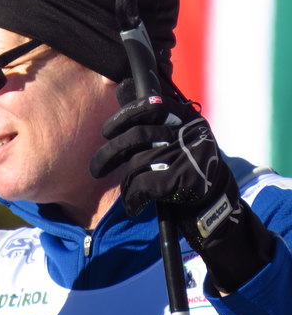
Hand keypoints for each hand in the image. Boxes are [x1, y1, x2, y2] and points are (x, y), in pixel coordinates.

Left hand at [90, 93, 273, 291]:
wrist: (219, 209)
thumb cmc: (190, 173)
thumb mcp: (181, 143)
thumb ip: (158, 130)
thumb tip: (118, 123)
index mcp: (188, 119)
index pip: (153, 105)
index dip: (126, 115)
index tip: (106, 131)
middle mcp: (190, 133)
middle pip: (138, 135)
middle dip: (110, 152)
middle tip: (95, 168)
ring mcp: (187, 155)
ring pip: (138, 162)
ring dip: (125, 182)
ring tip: (126, 191)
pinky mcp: (183, 179)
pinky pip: (143, 185)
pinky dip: (132, 198)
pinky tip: (134, 206)